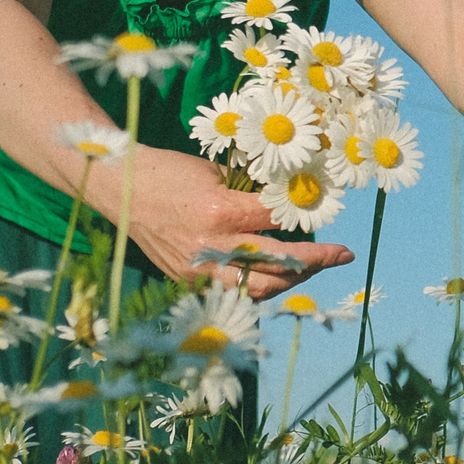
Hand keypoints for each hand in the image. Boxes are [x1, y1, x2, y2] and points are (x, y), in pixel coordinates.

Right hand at [120, 147, 355, 301]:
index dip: (308, 219)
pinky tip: (278, 275)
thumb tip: (290, 198)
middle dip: (316, 260)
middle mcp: (212, 247)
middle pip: (278, 264)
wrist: (121, 188)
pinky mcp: (187, 280)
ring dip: (291, 279)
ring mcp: (199, 269)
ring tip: (314, 266)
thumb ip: (251, 193)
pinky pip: (234, 291)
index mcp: (221, 212)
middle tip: (342, 254)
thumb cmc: (170, 172)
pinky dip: (260, 285)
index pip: (279, 221)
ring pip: (259, 288)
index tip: (328, 215)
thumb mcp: (216, 173)